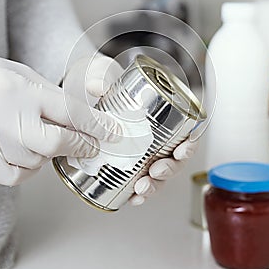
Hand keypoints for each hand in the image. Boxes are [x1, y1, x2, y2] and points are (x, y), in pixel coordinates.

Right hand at [0, 57, 120, 185]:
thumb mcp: (27, 76)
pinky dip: (30, 167)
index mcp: (21, 90)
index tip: (113, 133)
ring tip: (47, 138)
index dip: (97, 125)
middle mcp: (7, 117)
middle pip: (56, 142)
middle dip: (81, 145)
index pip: (69, 111)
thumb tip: (88, 113)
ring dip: (51, 154)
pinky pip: (18, 174)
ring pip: (38, 161)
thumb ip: (56, 96)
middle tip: (94, 145)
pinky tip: (30, 153)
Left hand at [86, 54, 197, 205]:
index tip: (181, 149)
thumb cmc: (98, 79)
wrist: (79, 90)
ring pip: (158, 171)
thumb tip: (98, 87)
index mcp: (159, 110)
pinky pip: (139, 179)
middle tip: (155, 171)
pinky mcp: (125, 160)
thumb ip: (99, 73)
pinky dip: (138, 192)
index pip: (186, 128)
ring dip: (154, 184)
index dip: (189, 142)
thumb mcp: (99, 70)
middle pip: (175, 156)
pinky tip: (131, 198)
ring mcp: (142, 148)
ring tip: (141, 189)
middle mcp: (155, 132)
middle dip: (169, 168)